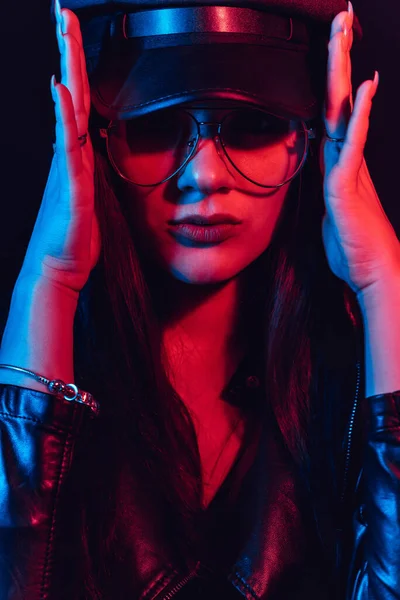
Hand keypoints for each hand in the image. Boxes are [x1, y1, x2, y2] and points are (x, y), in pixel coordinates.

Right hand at [19, 0, 100, 294]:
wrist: (58, 269)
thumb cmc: (74, 237)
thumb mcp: (90, 199)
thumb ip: (90, 170)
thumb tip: (92, 148)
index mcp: (76, 156)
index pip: (81, 103)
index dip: (79, 68)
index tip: (74, 35)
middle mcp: (69, 154)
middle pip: (73, 93)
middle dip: (70, 52)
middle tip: (64, 13)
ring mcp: (66, 166)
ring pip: (70, 108)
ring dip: (69, 67)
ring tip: (63, 30)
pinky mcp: (69, 185)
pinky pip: (66, 144)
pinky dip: (63, 115)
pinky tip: (61, 89)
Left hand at [321, 1, 399, 298]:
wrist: (374, 274)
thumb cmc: (354, 249)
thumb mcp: (332, 216)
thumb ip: (329, 194)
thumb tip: (326, 186)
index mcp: (339, 165)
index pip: (332, 114)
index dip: (332, 82)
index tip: (333, 49)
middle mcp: (345, 159)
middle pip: (338, 100)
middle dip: (338, 58)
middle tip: (341, 18)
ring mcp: (348, 168)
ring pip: (342, 111)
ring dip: (342, 71)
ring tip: (344, 32)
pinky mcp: (348, 184)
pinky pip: (351, 143)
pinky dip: (357, 115)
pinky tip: (362, 88)